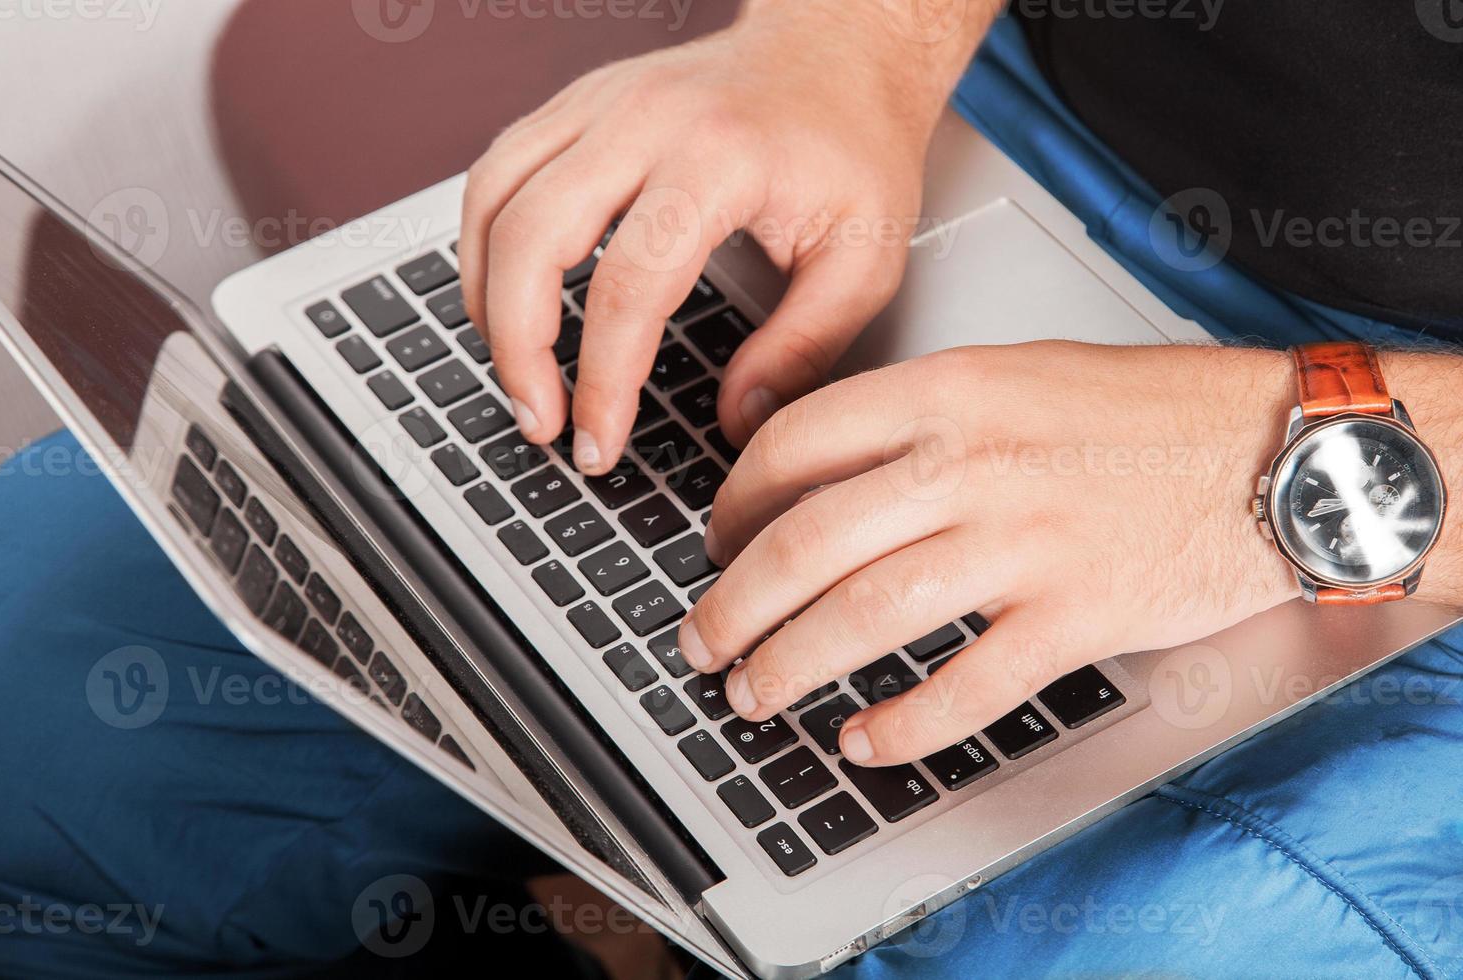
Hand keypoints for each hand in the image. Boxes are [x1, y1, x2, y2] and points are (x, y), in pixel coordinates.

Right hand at [457, 0, 989, 473]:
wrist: (839, 48)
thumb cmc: (854, 144)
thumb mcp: (864, 259)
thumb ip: (802, 349)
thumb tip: (737, 420)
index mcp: (720, 158)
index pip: (629, 287)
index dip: (603, 381)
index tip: (599, 442)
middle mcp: (645, 119)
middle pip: (530, 238)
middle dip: (518, 348)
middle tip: (540, 421)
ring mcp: (600, 103)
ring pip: (493, 200)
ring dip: (486, 299)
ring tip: (517, 372)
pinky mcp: (578, 104)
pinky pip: (496, 174)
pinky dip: (484, 246)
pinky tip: (504, 301)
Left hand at [675, 341, 1305, 765]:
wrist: (1275, 452)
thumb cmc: (1152, 413)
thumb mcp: (1019, 373)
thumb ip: (921, 417)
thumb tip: (823, 473)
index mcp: (949, 392)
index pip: (795, 446)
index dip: (733, 506)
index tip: (715, 542)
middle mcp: (972, 463)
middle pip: (806, 543)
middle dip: (733, 605)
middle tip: (703, 640)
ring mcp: (1021, 543)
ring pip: (862, 616)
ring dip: (789, 666)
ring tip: (755, 692)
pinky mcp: (1072, 617)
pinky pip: (962, 687)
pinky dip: (901, 725)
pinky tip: (865, 740)